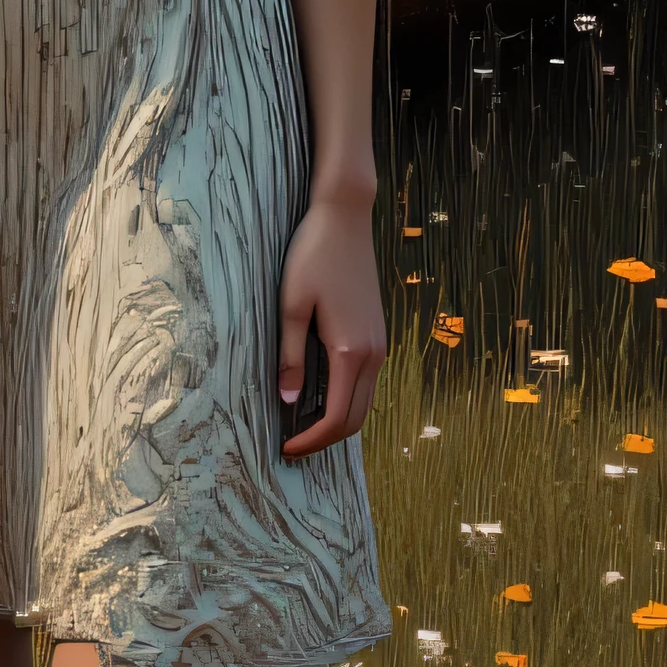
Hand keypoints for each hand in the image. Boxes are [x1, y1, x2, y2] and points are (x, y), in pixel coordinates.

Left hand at [277, 196, 384, 458]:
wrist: (346, 218)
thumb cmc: (313, 256)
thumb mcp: (291, 305)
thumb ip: (291, 356)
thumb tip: (289, 401)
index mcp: (351, 351)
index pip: (337, 417)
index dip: (312, 440)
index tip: (286, 449)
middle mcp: (373, 353)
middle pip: (356, 418)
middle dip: (326, 439)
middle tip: (291, 444)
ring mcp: (380, 344)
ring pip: (365, 402)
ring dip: (338, 421)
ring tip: (302, 424)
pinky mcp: (377, 334)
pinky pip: (366, 382)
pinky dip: (347, 400)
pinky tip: (320, 394)